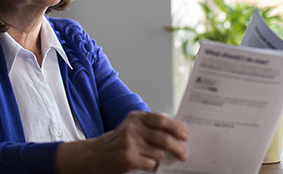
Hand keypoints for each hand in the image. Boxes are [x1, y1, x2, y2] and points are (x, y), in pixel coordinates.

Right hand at [55, 111, 188, 173]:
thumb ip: (151, 126)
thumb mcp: (133, 126)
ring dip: (161, 157)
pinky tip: (145, 163)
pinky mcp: (128, 158)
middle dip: (177, 147)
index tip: (185, 135)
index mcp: (136, 117)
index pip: (161, 120)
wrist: (97, 154)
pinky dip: (152, 165)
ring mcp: (130, 143)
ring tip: (157, 158)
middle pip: (163, 138)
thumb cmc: (120, 140)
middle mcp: (132, 128)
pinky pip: (151, 164)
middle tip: (184, 154)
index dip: (176, 128)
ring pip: (158, 152)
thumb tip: (177, 133)